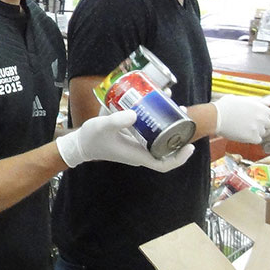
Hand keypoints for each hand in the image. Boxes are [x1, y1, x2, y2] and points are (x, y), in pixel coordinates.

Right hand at [57, 109, 195, 172]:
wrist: (80, 143)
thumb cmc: (91, 139)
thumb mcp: (102, 127)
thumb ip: (116, 121)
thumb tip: (135, 113)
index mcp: (137, 154)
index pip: (163, 164)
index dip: (179, 158)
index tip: (190, 146)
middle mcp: (140, 152)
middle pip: (165, 147)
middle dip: (176, 132)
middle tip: (182, 114)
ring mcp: (136, 145)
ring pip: (158, 137)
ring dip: (167, 123)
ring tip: (172, 104)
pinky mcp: (132, 137)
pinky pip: (149, 131)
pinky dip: (154, 119)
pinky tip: (154, 105)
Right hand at [213, 95, 269, 144]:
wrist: (215, 117)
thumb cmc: (226, 106)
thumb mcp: (243, 99)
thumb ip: (257, 101)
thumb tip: (267, 101)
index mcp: (262, 108)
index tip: (267, 123)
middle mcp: (262, 118)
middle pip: (269, 126)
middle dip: (262, 126)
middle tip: (249, 124)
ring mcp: (258, 128)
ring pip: (262, 134)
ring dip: (256, 132)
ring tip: (243, 128)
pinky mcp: (252, 137)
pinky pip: (257, 140)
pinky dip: (251, 138)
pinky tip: (241, 133)